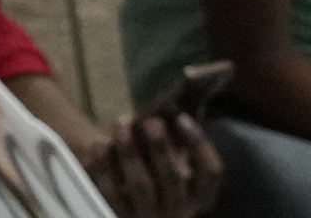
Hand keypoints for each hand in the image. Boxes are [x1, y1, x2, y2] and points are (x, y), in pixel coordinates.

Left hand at [82, 111, 219, 217]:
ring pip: (140, 186)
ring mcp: (148, 215)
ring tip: (120, 124)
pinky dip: (103, 167)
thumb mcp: (171, 163)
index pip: (211, 173)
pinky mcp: (119, 215)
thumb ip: (174, 142)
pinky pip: (109, 192)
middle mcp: (178, 210)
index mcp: (198, 196)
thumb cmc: (153, 172)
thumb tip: (169, 104)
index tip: (181, 116)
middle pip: (172, 178)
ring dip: (129, 152)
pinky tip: (99, 145)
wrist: (130, 205)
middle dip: (160, 147)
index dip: (199, 144)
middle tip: (149, 121)